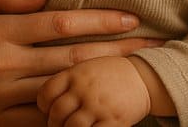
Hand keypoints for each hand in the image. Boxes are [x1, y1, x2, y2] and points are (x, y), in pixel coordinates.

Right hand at [0, 0, 163, 126]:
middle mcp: (1, 64)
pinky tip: (96, 114)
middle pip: (70, 58)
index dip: (99, 21)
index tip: (131, 18)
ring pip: (61, 93)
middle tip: (152, 49)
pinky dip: (69, 117)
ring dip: (99, 86)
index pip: (59, 24)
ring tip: (134, 81)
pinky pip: (39, 123)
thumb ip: (10, 0)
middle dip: (114, 53)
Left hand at [37, 56, 151, 126]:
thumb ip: (68, 81)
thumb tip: (48, 102)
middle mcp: (84, 89)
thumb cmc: (112, 73)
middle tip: (58, 125)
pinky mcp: (113, 120)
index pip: (46, 92)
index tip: (48, 110)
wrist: (144, 77)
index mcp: (75, 74)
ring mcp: (99, 106)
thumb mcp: (87, 67)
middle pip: (57, 113)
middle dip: (54, 123)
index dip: (44, 105)